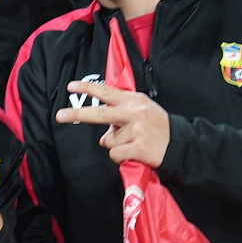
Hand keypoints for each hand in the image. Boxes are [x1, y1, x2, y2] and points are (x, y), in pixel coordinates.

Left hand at [55, 81, 170, 167]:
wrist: (181, 145)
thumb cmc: (159, 127)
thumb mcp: (143, 110)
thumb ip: (121, 114)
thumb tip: (103, 135)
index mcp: (134, 100)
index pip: (107, 92)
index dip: (88, 88)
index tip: (71, 86)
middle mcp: (134, 113)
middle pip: (100, 114)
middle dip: (77, 114)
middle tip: (59, 115)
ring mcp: (136, 130)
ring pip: (108, 141)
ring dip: (116, 146)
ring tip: (133, 143)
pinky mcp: (138, 147)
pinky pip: (115, 154)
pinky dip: (121, 156)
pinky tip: (134, 153)